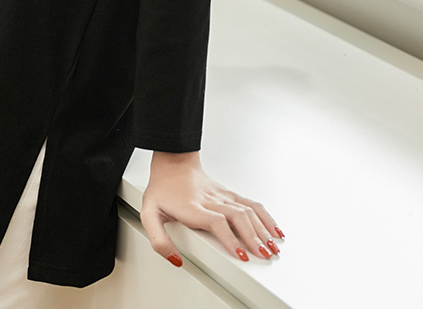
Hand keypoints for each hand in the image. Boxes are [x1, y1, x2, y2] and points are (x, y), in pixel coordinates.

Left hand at [140, 151, 282, 264]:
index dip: (230, 238)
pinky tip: (274, 229)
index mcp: (192, 207)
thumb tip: (175, 259)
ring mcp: (222, 196)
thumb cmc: (162, 189)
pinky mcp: (229, 194)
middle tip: (264, 255)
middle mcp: (210, 200)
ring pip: (247, 210)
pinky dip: (265, 217)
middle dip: (253, 238)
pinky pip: (250, 204)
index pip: (216, 221)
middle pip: (237, 217)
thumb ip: (158, 239)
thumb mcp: (149, 213)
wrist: (172, 162)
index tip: (241, 253)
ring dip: (262, 229)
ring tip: (273, 247)